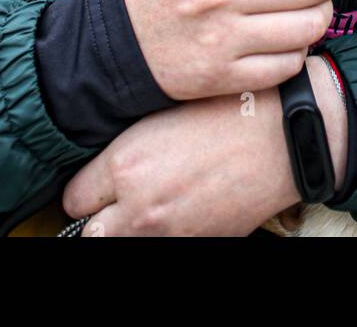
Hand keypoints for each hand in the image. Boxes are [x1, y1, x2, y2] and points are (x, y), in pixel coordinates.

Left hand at [62, 56, 348, 236]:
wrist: (282, 137)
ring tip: (148, 203)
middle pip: (91, 232)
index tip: (99, 178)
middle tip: (117, 196)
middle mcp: (139, 207)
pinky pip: (159, 245)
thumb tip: (105, 163)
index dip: (88, 185)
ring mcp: (168, 233)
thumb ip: (127, 145)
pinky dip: (161, 233)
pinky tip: (178, 207)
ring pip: (120, 244)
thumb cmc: (228, 111)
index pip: (74, 196)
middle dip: (100, 215)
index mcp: (125, 165)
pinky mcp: (196, 244)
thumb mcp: (164, 113)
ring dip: (127, 227)